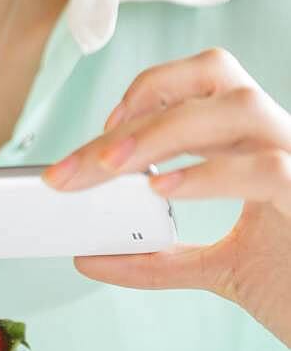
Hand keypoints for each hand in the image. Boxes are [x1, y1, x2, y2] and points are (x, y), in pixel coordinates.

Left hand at [42, 49, 290, 346]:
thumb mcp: (217, 270)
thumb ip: (157, 259)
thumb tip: (88, 257)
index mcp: (259, 144)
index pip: (204, 82)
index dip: (150, 91)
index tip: (103, 134)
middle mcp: (284, 140)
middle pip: (213, 80)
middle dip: (138, 111)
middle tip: (81, 164)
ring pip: (239, 106)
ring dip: (164, 130)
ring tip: (111, 168)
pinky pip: (268, 168)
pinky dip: (210, 175)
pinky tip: (164, 192)